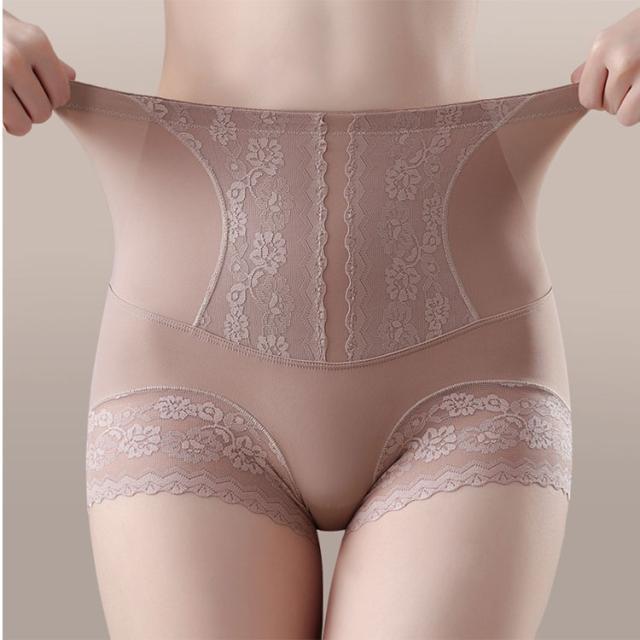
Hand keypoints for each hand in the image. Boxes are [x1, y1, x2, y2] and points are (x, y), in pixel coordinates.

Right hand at [3, 9, 75, 135]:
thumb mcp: (21, 35)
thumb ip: (46, 58)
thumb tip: (69, 76)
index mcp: (34, 43)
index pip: (61, 93)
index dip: (50, 98)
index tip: (37, 90)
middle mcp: (15, 58)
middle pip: (43, 112)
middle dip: (32, 109)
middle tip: (17, 95)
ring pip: (23, 124)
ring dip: (17, 119)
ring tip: (7, 100)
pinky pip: (6, 124)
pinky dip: (5, 122)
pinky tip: (1, 106)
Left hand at [571, 7, 639, 125]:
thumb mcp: (616, 37)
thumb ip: (595, 62)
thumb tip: (575, 81)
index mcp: (603, 47)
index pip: (586, 97)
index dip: (598, 99)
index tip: (611, 89)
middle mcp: (620, 58)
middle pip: (605, 106)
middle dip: (618, 99)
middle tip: (634, 80)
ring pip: (623, 114)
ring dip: (632, 105)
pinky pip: (636, 115)